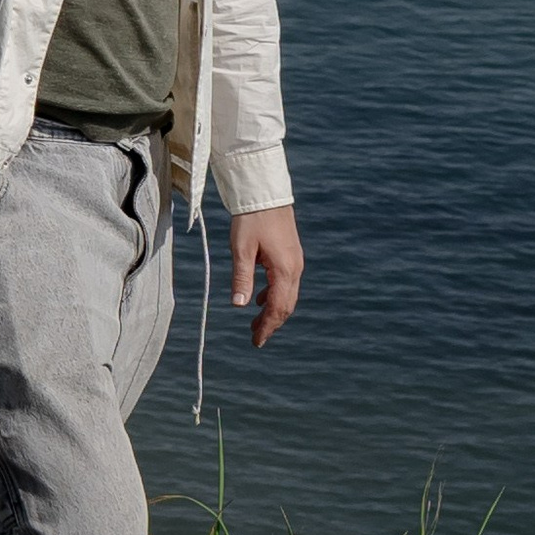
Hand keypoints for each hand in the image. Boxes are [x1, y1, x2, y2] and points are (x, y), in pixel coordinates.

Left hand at [229, 205, 302, 347]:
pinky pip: (285, 282)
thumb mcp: (241, 249)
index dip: (267, 327)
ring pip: (287, 295)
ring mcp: (294, 260)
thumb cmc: (251, 218)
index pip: (277, 308)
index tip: (256, 342)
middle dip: (271, 323)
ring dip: (272, 310)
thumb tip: (239, 306)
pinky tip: (259, 298)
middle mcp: (294, 268)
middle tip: (255, 337)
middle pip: (286, 305)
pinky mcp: (290, 254)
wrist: (264, 192)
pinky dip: (273, 295)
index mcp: (284, 270)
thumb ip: (242, 278)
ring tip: (255, 322)